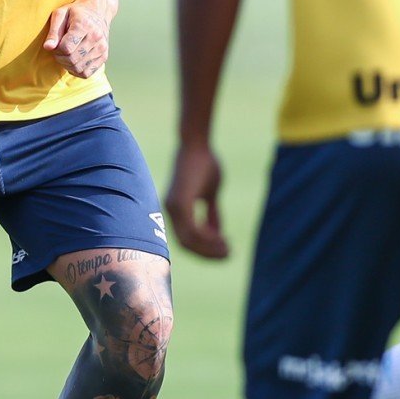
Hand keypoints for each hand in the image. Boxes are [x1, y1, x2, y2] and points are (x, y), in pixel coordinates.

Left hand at [43, 2, 110, 77]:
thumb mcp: (60, 14)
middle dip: (60, 58)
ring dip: (67, 65)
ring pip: (78, 68)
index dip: (56, 49)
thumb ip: (53, 32)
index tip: (56, 43)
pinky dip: (76, 71)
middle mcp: (96, 37)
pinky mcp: (104, 56)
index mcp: (84, 25)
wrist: (97, 11)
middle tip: (59, 50)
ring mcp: (102, 48)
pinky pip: (86, 73)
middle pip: (72, 59)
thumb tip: (48, 48)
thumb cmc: (75, 13)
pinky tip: (74, 61)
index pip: (66, 48)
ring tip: (66, 54)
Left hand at [166, 141, 228, 258]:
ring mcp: (173, 207)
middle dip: (208, 253)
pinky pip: (193, 229)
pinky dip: (208, 237)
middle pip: (186, 244)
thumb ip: (212, 213)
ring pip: (189, 240)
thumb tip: (217, 233)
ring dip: (209, 248)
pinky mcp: (180, 202)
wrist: (196, 143)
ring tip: (228, 249)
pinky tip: (222, 237)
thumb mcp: (211, 193)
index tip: (223, 250)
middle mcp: (171, 211)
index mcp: (176, 209)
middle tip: (228, 255)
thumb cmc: (205, 163)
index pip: (187, 239)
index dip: (205, 248)